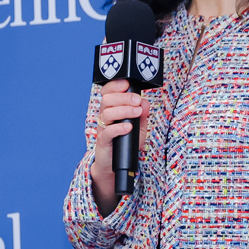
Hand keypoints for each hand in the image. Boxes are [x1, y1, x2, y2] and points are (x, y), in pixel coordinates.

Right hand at [90, 79, 149, 216]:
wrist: (114, 164)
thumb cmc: (125, 142)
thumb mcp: (139, 127)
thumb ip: (143, 114)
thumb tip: (145, 102)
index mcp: (111, 109)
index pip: (108, 92)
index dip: (116, 85)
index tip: (127, 84)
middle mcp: (104, 117)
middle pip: (107, 99)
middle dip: (124, 97)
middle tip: (137, 101)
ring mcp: (103, 129)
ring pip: (106, 113)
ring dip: (124, 110)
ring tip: (136, 113)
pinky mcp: (103, 141)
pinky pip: (107, 131)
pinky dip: (119, 127)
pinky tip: (128, 127)